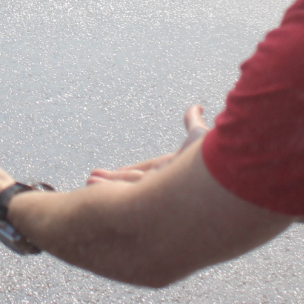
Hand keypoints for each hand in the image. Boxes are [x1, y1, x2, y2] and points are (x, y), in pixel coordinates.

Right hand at [87, 105, 208, 184]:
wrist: (215, 170)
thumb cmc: (211, 157)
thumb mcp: (197, 137)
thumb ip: (193, 123)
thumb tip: (198, 108)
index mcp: (167, 169)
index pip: (144, 171)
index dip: (126, 172)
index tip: (112, 172)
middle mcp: (160, 182)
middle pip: (131, 181)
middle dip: (111, 181)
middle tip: (91, 179)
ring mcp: (154, 189)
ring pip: (126, 187)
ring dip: (106, 184)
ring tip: (89, 181)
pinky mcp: (149, 195)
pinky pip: (127, 193)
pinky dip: (110, 188)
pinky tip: (93, 185)